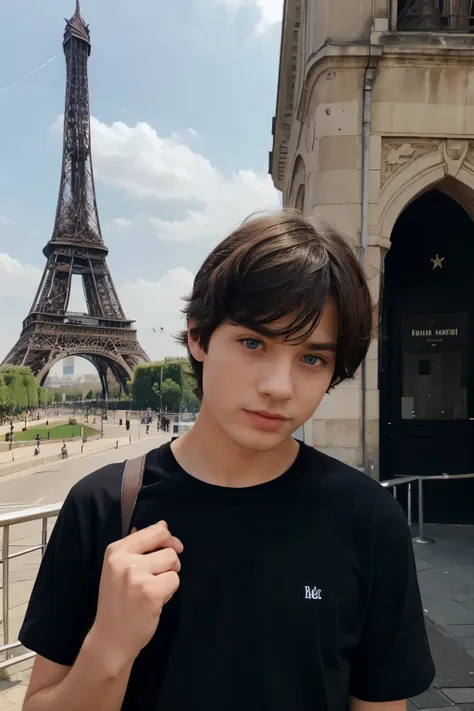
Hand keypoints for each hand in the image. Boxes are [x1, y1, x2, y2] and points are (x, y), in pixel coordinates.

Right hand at [90, 521, 182, 667]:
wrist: (110, 638)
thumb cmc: (118, 601)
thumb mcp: (120, 568)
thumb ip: (140, 546)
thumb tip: (163, 525)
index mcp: (116, 550)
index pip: (155, 530)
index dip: (168, 539)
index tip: (171, 548)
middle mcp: (124, 560)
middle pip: (168, 547)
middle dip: (170, 562)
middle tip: (157, 577)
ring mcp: (136, 576)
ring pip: (173, 563)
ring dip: (169, 577)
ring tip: (153, 590)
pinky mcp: (150, 592)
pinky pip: (175, 581)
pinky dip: (170, 592)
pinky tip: (155, 601)